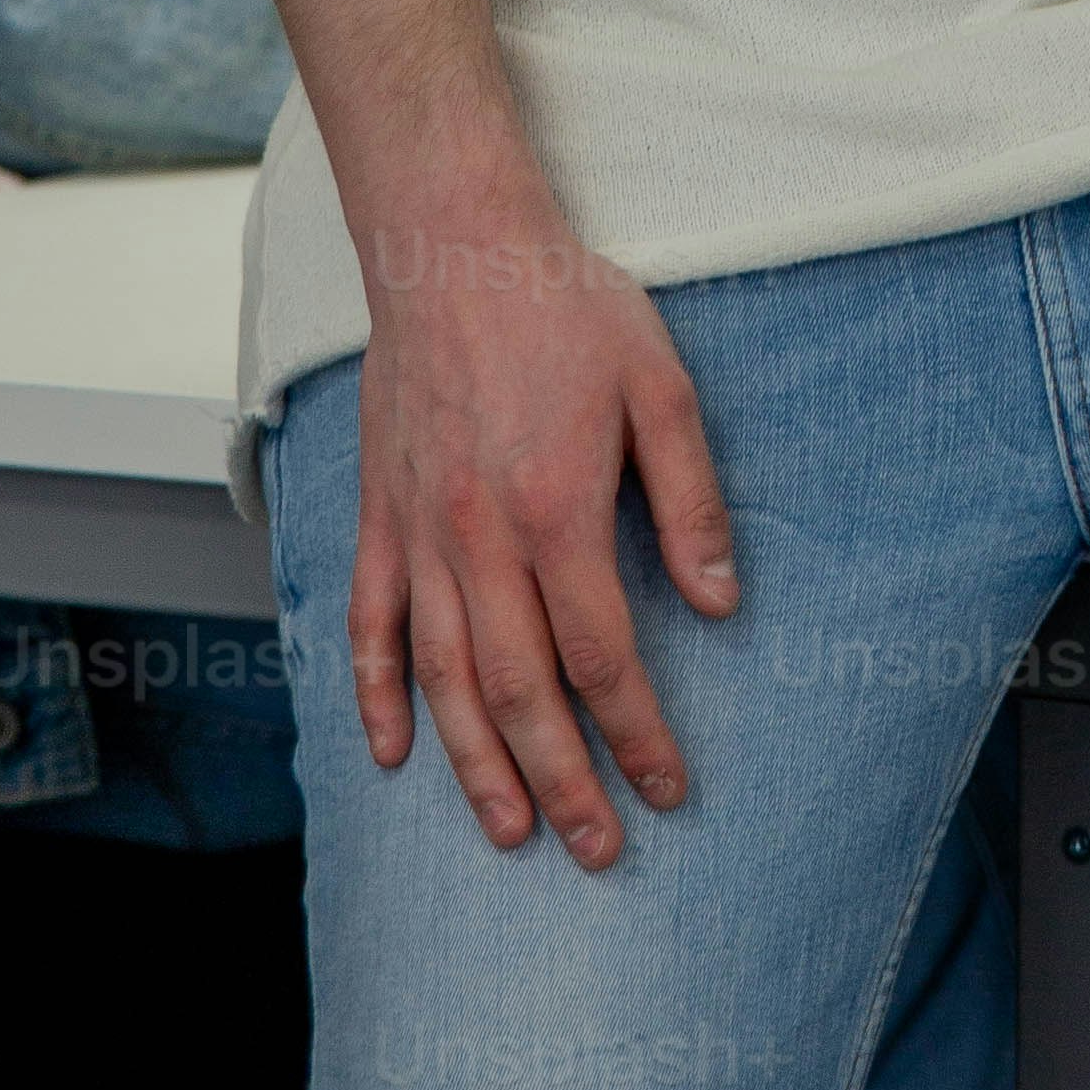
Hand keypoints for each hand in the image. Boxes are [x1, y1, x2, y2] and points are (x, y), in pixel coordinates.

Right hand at [349, 191, 738, 866]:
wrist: (453, 243)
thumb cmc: (564, 307)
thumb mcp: (661, 384)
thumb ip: (690, 497)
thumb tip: (721, 601)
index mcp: (558, 509)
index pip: (603, 655)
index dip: (638, 731)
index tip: (668, 786)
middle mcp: (479, 538)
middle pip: (521, 692)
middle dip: (562, 780)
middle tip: (596, 847)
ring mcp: (419, 532)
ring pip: (443, 679)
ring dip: (476, 766)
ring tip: (510, 831)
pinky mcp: (378, 515)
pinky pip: (369, 624)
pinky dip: (377, 696)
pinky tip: (396, 753)